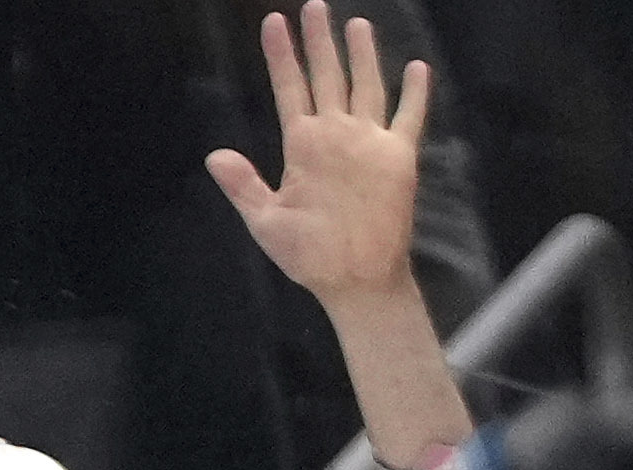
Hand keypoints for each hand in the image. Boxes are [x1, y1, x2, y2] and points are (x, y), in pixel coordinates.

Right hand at [207, 5, 431, 319]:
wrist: (364, 279)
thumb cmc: (311, 256)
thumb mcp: (266, 224)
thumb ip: (243, 185)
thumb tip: (215, 156)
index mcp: (304, 144)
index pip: (289, 87)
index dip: (281, 53)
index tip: (276, 22)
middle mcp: (339, 132)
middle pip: (328, 74)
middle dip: (319, 38)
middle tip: (315, 6)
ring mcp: (373, 140)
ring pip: (368, 84)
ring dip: (363, 52)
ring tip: (358, 24)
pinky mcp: (402, 156)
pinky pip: (411, 115)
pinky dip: (416, 91)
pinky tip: (417, 67)